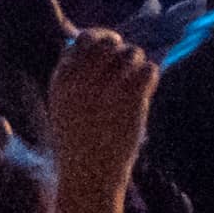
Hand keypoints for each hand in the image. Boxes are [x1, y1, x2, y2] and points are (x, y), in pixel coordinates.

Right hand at [41, 28, 158, 210]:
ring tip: (133, 87)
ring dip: (138, 66)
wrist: (88, 174)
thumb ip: (75, 74)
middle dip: (122, 51)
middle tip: (126, 70)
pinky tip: (144, 93)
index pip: (84, 39)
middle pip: (111, 42)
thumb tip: (94, 42)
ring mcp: (107, 86)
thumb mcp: (64, 103)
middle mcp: (82, 78)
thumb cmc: (78, 140)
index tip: (111, 46)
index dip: (101, 38)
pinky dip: (151, 79)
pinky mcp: (131, 97)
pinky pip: (149, 69)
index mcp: (62, 78)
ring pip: (132, 53)